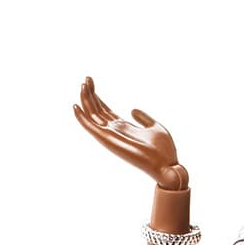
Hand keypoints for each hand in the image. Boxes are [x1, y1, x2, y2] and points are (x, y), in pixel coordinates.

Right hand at [72, 76, 186, 188]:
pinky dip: (82, 118)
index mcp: (124, 128)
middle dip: (90, 95)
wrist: (168, 165)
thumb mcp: (154, 127)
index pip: (105, 111)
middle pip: (97, 111)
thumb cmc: (164, 151)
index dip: (98, 97)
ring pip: (92, 116)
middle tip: (87, 79)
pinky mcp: (109, 140)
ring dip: (86, 100)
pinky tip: (76, 106)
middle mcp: (115, 132)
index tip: (92, 82)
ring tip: (83, 84)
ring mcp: (111, 136)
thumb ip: (143, 118)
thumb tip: (132, 109)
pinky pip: (91, 128)